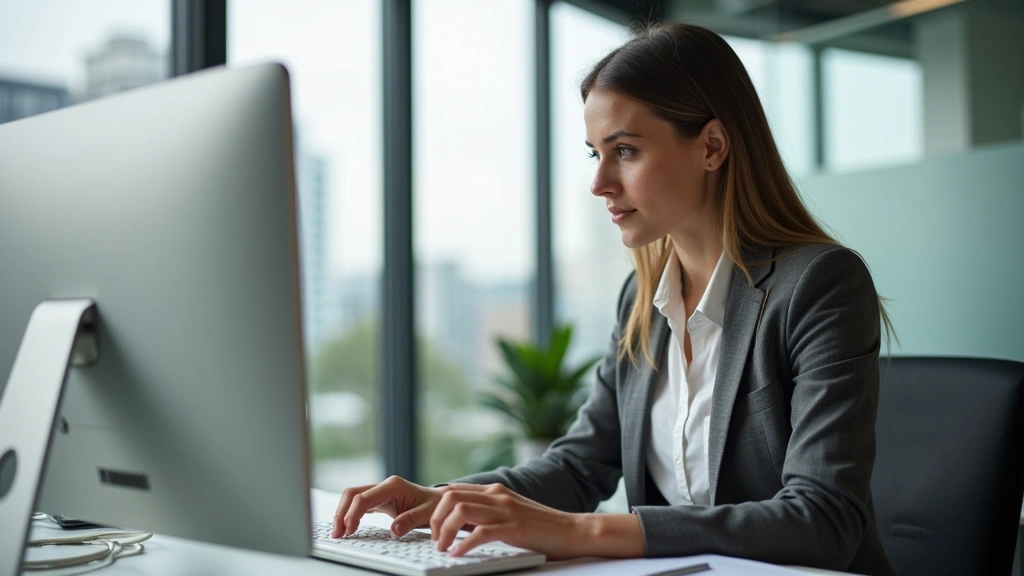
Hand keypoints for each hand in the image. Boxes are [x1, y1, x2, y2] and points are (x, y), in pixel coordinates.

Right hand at [332, 475, 443, 537]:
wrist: (442, 501)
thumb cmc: (436, 506)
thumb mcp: (427, 514)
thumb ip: (410, 520)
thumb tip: (393, 530)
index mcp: (393, 486)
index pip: (364, 498)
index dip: (352, 514)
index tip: (348, 531)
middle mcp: (384, 486)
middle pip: (352, 494)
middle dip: (341, 512)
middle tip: (336, 533)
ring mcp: (381, 491)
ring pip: (353, 498)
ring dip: (343, 513)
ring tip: (338, 533)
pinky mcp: (380, 500)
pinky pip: (359, 504)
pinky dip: (351, 514)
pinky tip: (347, 527)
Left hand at [429, 483, 582, 559]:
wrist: (574, 531)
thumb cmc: (542, 527)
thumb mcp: (511, 513)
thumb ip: (488, 512)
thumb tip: (461, 524)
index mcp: (496, 491)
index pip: (454, 490)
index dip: (436, 508)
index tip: (431, 527)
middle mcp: (498, 496)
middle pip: (451, 496)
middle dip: (436, 519)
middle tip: (435, 540)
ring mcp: (506, 510)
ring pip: (461, 511)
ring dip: (445, 530)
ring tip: (443, 548)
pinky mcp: (514, 528)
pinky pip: (481, 533)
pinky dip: (464, 545)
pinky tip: (458, 554)